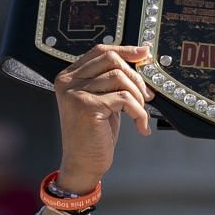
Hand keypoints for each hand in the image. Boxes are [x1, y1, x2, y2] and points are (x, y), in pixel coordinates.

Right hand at [52, 44, 153, 190]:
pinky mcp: (88, 106)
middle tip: (146, 95)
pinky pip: (125, 99)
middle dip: (135, 76)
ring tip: (139, 113)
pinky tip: (140, 126)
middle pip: (111, 60)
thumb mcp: (103, 100)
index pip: (100, 51)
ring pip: (120, 78)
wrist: (83, 164)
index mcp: (69, 77)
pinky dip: (139, 113)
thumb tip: (140, 55)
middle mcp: (68, 82)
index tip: (144, 54)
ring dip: (138, 97)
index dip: (125, 50)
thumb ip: (111, 79)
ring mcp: (76, 93)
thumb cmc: (94, 135)